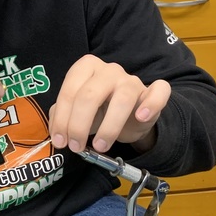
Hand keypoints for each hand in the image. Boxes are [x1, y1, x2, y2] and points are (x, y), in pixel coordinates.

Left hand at [49, 55, 169, 153]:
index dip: (62, 119)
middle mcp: (109, 70)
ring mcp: (132, 79)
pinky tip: (140, 118)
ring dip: (109, 127)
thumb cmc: (99, 110)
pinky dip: (151, 103)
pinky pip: (159, 91)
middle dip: (79, 125)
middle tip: (76, 146)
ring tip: (100, 146)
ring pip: (122, 98)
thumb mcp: (75, 112)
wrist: (129, 115)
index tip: (61, 141)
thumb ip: (61, 116)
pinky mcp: (153, 91)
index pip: (69, 91)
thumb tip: (57, 131)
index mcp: (86, 68)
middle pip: (90, 95)